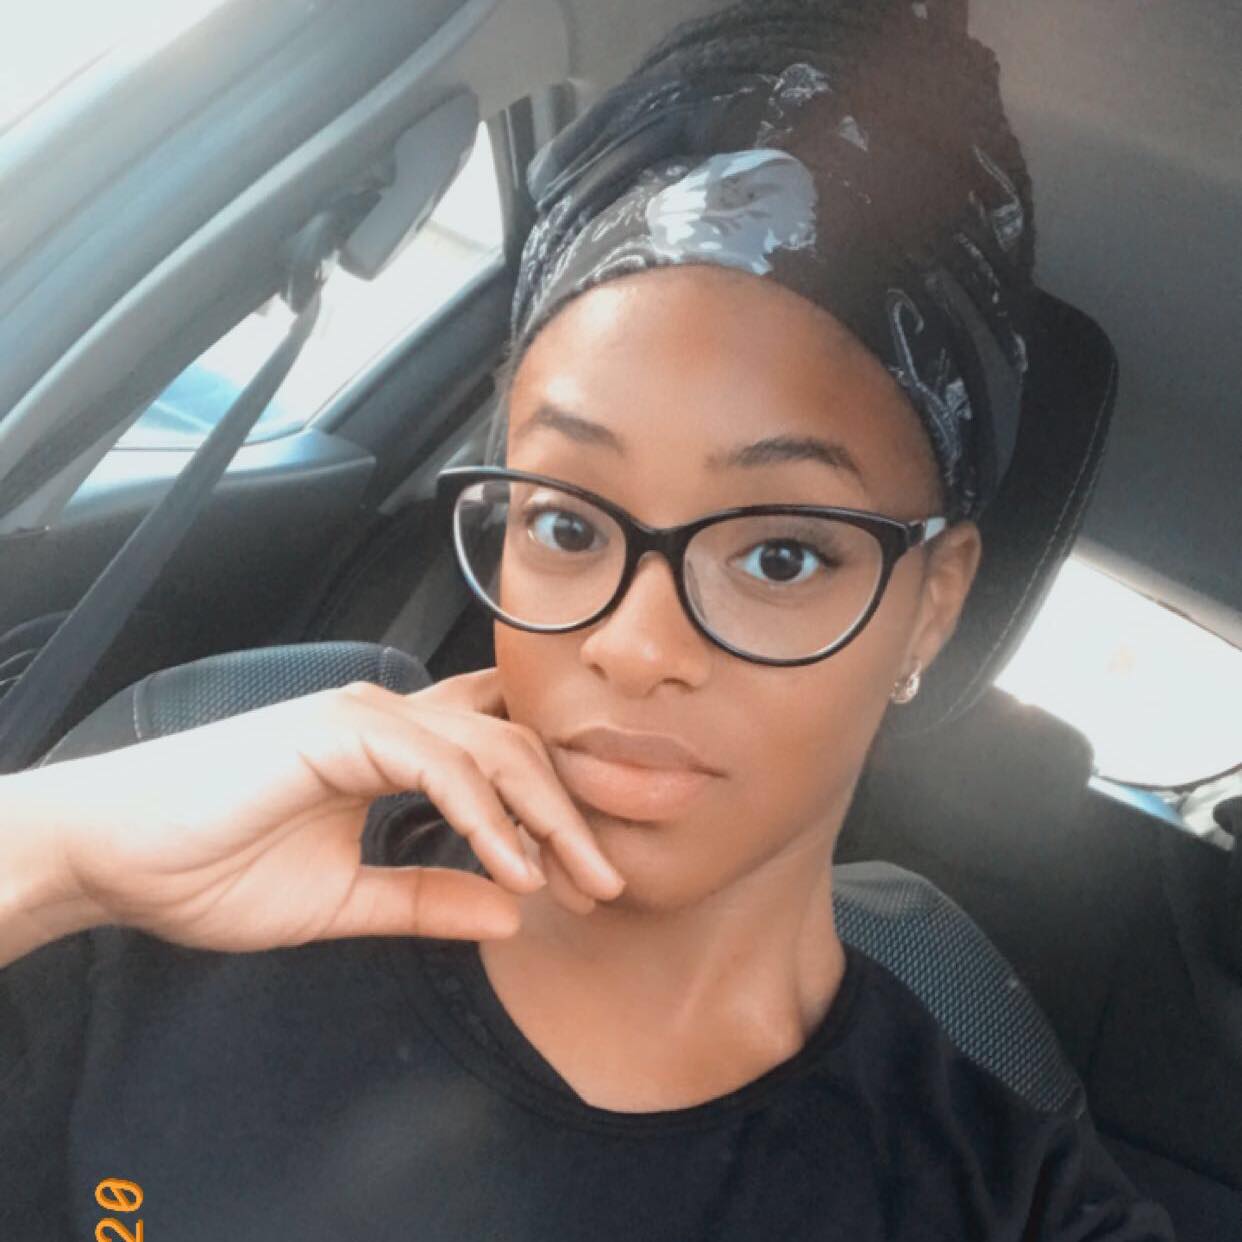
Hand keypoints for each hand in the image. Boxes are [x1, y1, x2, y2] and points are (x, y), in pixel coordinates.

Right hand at [16, 668, 623, 954]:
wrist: (115, 857)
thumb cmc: (211, 870)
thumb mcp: (345, 900)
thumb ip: (426, 899)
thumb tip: (511, 914)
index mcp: (393, 750)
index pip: (500, 754)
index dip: (553, 806)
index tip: (584, 877)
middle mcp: (391, 719)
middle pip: (517, 745)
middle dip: (571, 814)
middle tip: (607, 882)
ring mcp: (367, 717)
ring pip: (494, 746)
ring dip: (546, 815)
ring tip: (580, 880)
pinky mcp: (342, 729)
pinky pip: (441, 764)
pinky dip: (486, 814)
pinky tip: (513, 866)